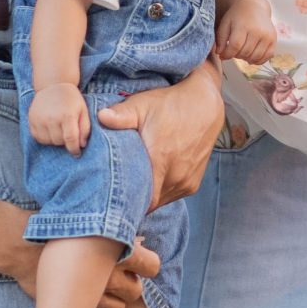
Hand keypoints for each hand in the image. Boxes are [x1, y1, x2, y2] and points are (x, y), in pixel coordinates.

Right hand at [5, 231, 157, 307]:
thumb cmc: (54, 229)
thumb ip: (116, 233)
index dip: (147, 266)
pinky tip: (78, 299)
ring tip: (95, 289)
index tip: (139, 264)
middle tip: (113, 277)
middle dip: (128, 286)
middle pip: (135, 291)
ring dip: (111, 301)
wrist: (20, 247)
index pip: (152, 265)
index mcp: (119, 251)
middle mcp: (111, 275)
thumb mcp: (88, 223)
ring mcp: (94, 296)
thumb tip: (139, 239)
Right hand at [28, 83, 88, 153]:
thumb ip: (85, 128)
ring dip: (54, 140)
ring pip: (47, 142)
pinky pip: (37, 138)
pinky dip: (44, 138)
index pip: (70, 139)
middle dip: (65, 142)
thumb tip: (82, 145)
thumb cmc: (71, 99)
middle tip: (68, 134)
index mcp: (67, 115)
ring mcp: (39, 119)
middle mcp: (52, 118)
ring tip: (59, 131)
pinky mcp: (31, 120)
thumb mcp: (83, 111)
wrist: (53, 85)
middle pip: (58, 142)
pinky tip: (50, 130)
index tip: (77, 153)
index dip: (74, 149)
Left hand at [98, 62, 222, 208]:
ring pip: (161, 201)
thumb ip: (121, 115)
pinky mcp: (193, 183)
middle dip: (134, 199)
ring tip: (134, 186)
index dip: (127, 201)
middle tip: (118, 191)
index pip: (141, 198)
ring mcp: (187, 181)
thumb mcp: (143, 105)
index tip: (113, 197)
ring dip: (149, 196)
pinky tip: (152, 182)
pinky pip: (172, 196)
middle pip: (150, 202)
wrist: (206, 104)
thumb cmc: (171, 104)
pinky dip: (161, 193)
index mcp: (161, 160)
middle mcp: (177, 175)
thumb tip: (100, 117)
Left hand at [215, 0, 276, 64]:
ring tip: (242, 52)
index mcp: (243, 25)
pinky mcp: (273, 40)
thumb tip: (220, 54)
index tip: (223, 55)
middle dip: (236, 55)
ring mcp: (267, 36)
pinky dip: (258, 60)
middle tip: (233, 51)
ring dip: (246, 58)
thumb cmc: (237, 16)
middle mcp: (257, 31)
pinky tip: (252, 56)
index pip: (235, 46)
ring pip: (255, 57)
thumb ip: (220, 39)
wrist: (254, 6)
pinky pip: (267, 56)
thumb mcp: (225, 24)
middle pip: (245, 53)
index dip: (227, 54)